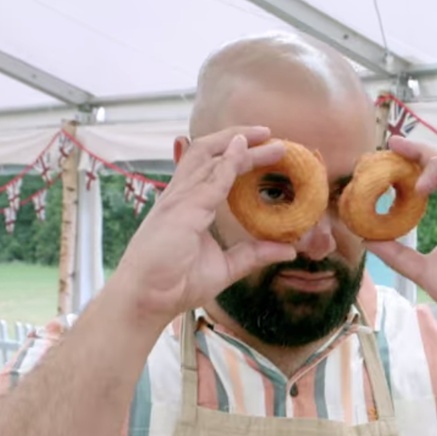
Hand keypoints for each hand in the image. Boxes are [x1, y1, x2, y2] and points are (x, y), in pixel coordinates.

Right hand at [109, 127, 297, 326]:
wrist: (147, 299)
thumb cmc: (175, 284)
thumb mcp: (225, 267)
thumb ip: (254, 254)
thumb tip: (288, 249)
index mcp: (187, 205)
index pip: (210, 168)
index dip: (234, 155)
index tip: (261, 148)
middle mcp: (180, 195)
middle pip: (208, 153)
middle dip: (238, 139)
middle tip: (270, 135)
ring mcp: (179, 199)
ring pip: (207, 156)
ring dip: (236, 142)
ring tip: (264, 135)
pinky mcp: (183, 209)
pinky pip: (209, 179)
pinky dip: (228, 162)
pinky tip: (244, 150)